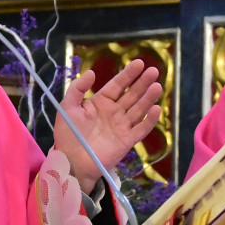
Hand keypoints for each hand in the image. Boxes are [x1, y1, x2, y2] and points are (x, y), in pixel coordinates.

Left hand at [55, 59, 162, 194]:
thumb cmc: (68, 134)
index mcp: (101, 102)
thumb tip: (91, 72)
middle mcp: (114, 112)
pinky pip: (141, 129)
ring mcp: (122, 126)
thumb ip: (77, 88)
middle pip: (132, 94)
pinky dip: (149, 120)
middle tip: (154, 71)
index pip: (117, 85)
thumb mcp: (67, 107)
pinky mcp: (127, 141)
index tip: (139, 63)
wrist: (72, 161)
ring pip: (139, 109)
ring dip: (148, 98)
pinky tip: (156, 109)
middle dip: (142, 82)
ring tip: (157, 86)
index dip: (128, 74)